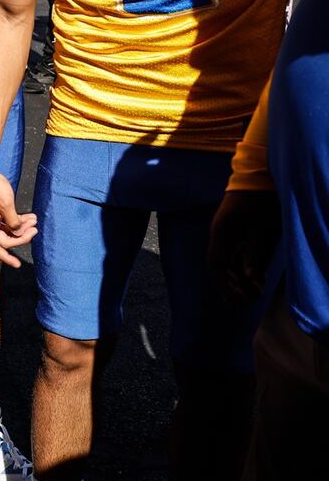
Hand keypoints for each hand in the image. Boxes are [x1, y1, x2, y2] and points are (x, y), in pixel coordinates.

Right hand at [0, 165, 36, 268]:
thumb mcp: (6, 204)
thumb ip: (14, 221)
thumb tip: (19, 233)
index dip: (6, 258)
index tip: (17, 264)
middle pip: (5, 239)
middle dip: (21, 236)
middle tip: (35, 229)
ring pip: (8, 229)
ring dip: (22, 227)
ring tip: (34, 220)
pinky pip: (7, 221)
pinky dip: (18, 220)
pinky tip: (29, 216)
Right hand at [206, 189, 280, 307]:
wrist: (261, 173)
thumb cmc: (263, 198)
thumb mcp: (263, 227)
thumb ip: (255, 252)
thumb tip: (249, 279)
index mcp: (222, 232)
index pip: (217, 265)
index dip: (225, 286)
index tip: (236, 302)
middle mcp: (220, 234)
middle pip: (219, 266)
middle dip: (230, 288)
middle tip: (241, 307)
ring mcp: (227, 231)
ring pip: (227, 261)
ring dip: (237, 280)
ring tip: (249, 297)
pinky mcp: (236, 229)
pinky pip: (235, 253)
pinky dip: (242, 268)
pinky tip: (251, 280)